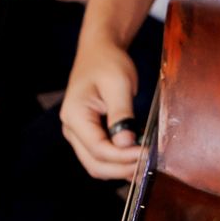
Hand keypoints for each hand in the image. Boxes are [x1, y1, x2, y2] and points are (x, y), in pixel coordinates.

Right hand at [60, 39, 142, 178]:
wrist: (99, 52)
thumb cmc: (107, 63)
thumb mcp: (118, 84)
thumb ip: (121, 114)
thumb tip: (126, 144)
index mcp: (74, 115)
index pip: (98, 148)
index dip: (123, 156)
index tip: (146, 153)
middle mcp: (72, 129)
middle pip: (95, 164)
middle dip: (122, 168)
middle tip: (148, 163)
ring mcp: (79, 134)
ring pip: (98, 164)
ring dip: (121, 168)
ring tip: (145, 163)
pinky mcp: (89, 134)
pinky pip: (102, 156)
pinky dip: (119, 161)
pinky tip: (138, 157)